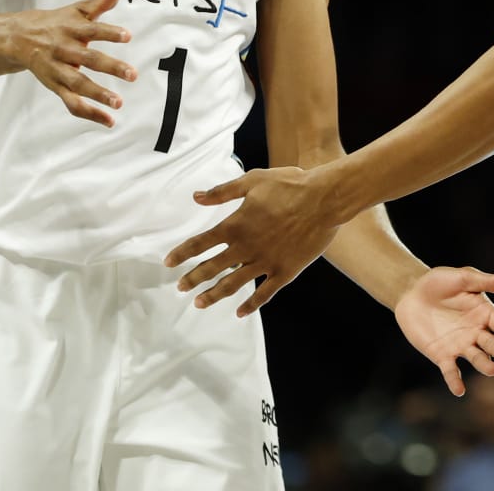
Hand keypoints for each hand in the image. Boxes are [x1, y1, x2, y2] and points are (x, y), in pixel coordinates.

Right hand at [12, 0, 135, 126]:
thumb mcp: (77, 9)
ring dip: (97, 94)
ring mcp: (58, 70)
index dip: (109, 32)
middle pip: (88, 59)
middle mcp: (64, 50)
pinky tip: (108, 120)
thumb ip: (101, 0)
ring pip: (77, 84)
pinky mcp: (55, 86)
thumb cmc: (56, 23)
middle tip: (132, 74)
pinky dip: (89, 113)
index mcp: (71, 29)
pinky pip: (71, 102)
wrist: (16, 38)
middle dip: (110, 67)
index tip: (127, 36)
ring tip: (118, 103)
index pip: (92, 29)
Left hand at [163, 165, 342, 315]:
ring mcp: (265, 262)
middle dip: (193, 279)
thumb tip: (196, 197)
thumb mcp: (253, 181)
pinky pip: (264, 293)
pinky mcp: (285, 271)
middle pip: (212, 268)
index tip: (169, 262)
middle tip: (181, 288)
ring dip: (214, 295)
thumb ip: (223, 192)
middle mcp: (246, 247)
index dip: (182, 253)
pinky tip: (240, 312)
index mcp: (236, 225)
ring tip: (200, 303)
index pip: (200, 243)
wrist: (324, 199)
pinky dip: (251, 305)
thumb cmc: (290, 185)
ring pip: (233, 285)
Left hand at [393, 266, 493, 396]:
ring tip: (492, 370)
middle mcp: (476, 332)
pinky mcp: (441, 355)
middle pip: (490, 344)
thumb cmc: (440, 282)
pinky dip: (455, 381)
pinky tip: (459, 390)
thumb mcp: (466, 278)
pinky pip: (451, 371)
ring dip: (484, 365)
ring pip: (476, 358)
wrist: (411, 292)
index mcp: (485, 313)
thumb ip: (491, 282)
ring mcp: (460, 345)